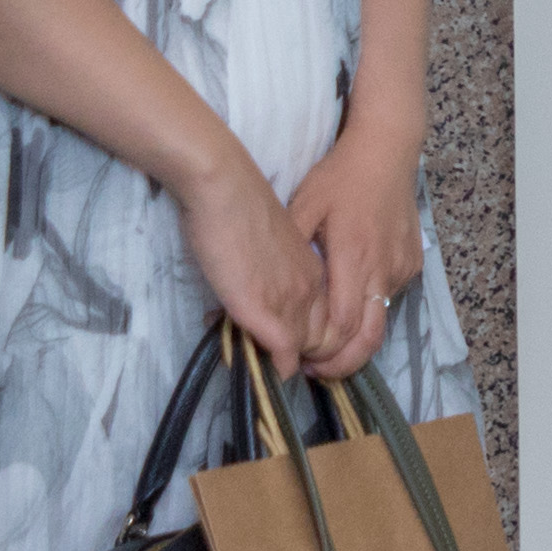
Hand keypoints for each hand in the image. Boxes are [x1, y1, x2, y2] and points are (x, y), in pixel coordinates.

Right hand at [174, 146, 320, 367]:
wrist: (224, 186)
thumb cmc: (238, 205)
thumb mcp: (269, 244)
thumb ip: (273, 271)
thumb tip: (258, 290)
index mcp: (314, 270)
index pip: (328, 320)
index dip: (307, 337)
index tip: (280, 340)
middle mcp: (311, 287)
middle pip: (323, 341)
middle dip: (301, 355)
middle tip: (266, 355)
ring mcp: (291, 299)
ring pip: (304, 350)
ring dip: (281, 360)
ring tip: (251, 356)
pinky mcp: (266, 309)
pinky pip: (282, 353)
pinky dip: (270, 364)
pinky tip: (249, 360)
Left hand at [281, 125, 423, 379]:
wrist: (388, 149)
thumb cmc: (341, 176)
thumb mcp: (305, 206)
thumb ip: (290, 249)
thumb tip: (263, 285)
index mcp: (354, 257)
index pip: (343, 325)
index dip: (323, 352)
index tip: (300, 361)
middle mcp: (383, 269)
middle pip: (369, 339)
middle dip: (343, 365)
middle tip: (315, 372)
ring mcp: (402, 268)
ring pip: (380, 321)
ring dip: (356, 341)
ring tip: (326, 346)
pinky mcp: (412, 263)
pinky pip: (390, 298)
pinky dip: (369, 311)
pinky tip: (347, 305)